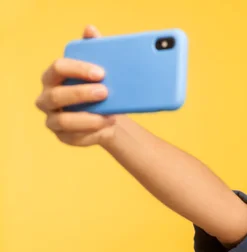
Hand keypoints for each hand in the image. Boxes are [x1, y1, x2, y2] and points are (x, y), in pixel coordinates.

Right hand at [35, 25, 116, 146]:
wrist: (109, 116)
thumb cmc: (100, 88)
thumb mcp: (100, 70)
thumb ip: (94, 49)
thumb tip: (90, 29)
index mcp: (53, 77)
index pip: (58, 68)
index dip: (78, 69)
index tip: (102, 72)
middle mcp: (47, 99)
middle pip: (57, 95)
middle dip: (81, 93)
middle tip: (105, 92)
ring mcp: (54, 120)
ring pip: (64, 121)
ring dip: (88, 118)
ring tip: (110, 116)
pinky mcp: (64, 138)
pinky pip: (75, 138)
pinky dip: (93, 134)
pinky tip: (107, 127)